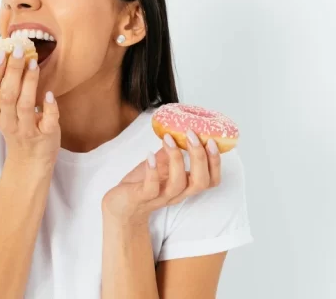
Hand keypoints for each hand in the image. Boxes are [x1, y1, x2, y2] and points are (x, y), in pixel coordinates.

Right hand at [0, 41, 60, 164]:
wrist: (31, 161)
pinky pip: (47, 121)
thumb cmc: (17, 129)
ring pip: (25, 105)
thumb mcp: (0, 114)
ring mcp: (27, 129)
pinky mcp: (45, 135)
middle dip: (12, 71)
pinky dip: (49, 108)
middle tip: (19, 50)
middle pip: (7, 96)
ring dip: (29, 83)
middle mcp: (9, 123)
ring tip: (33, 63)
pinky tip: (50, 94)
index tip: (0, 53)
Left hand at [101, 130, 221, 224]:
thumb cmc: (142, 184)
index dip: (215, 163)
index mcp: (185, 186)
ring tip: (169, 139)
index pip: (211, 180)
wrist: (120, 206)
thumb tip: (178, 129)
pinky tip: (150, 154)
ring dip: (176, 158)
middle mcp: (177, 193)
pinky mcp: (142, 198)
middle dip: (200, 157)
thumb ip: (170, 152)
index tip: (212, 141)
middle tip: (192, 135)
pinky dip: (152, 171)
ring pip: (178, 184)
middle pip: (201, 182)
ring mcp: (160, 197)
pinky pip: (151, 188)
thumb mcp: (160, 165)